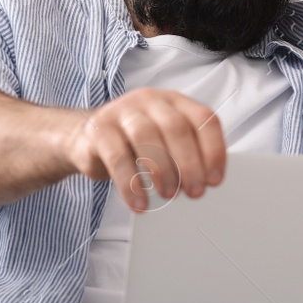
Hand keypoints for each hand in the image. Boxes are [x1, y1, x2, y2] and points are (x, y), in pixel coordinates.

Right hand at [63, 88, 226, 212]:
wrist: (87, 139)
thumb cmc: (134, 144)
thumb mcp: (164, 142)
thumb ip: (186, 154)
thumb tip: (204, 184)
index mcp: (174, 102)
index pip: (203, 119)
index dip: (213, 151)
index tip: (214, 180)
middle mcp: (150, 100)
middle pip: (176, 127)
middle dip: (189, 164)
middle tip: (194, 192)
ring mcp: (122, 111)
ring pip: (146, 135)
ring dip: (162, 170)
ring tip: (168, 194)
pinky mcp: (99, 129)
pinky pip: (117, 156)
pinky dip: (130, 183)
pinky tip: (139, 202)